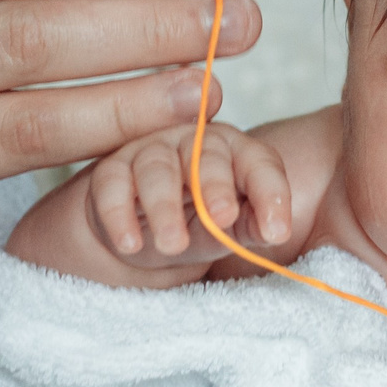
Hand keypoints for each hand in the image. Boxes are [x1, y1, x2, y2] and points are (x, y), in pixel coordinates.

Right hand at [82, 119, 295, 273]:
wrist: (141, 231)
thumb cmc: (196, 223)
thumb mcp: (230, 229)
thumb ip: (253, 226)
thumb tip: (275, 230)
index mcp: (233, 151)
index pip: (257, 161)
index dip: (270, 192)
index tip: (277, 230)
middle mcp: (192, 142)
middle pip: (205, 153)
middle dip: (215, 186)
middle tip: (222, 218)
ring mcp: (149, 151)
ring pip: (157, 169)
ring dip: (165, 207)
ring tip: (173, 245)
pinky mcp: (110, 172)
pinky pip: (112, 186)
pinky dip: (119, 215)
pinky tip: (130, 243)